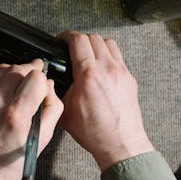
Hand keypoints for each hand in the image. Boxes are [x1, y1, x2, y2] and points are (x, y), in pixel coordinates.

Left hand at [0, 59, 63, 179]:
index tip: (43, 90)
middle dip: (30, 73)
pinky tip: (0, 83)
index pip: (35, 78)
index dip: (43, 82)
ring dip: (14, 72)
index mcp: (15, 116)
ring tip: (19, 86)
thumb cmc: (12, 161)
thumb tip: (49, 87)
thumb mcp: (43, 139)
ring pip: (1, 68)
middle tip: (35, 84)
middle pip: (18, 69)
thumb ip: (52, 108)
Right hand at [58, 31, 153, 170]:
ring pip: (108, 43)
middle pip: (93, 37)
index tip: (61, 39)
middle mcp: (107, 69)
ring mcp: (121, 72)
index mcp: (89, 75)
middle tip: (71, 46)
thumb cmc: (95, 132)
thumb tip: (50, 82)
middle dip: (79, 39)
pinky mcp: (129, 78)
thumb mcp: (66, 111)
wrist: (121, 144)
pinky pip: (118, 56)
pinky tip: (101, 67)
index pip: (78, 40)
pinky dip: (108, 55)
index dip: (66, 36)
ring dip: (96, 44)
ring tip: (87, 53)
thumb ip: (57, 91)